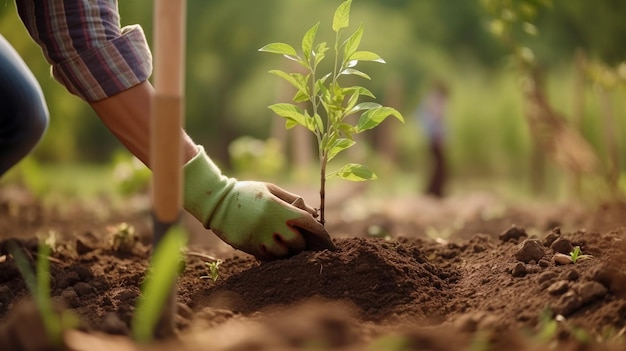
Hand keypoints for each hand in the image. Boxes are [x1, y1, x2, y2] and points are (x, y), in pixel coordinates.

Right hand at [183, 147, 335, 259]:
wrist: (216, 202)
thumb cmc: (246, 192)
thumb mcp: (270, 189)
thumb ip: (292, 200)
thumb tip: (313, 213)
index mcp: (277, 208)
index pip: (306, 222)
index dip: (318, 230)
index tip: (324, 236)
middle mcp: (270, 225)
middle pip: (296, 242)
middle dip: (301, 242)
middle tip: (300, 238)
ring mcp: (259, 238)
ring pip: (283, 253)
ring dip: (288, 251)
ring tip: (285, 243)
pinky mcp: (249, 247)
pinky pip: (269, 258)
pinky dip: (275, 255)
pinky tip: (273, 247)